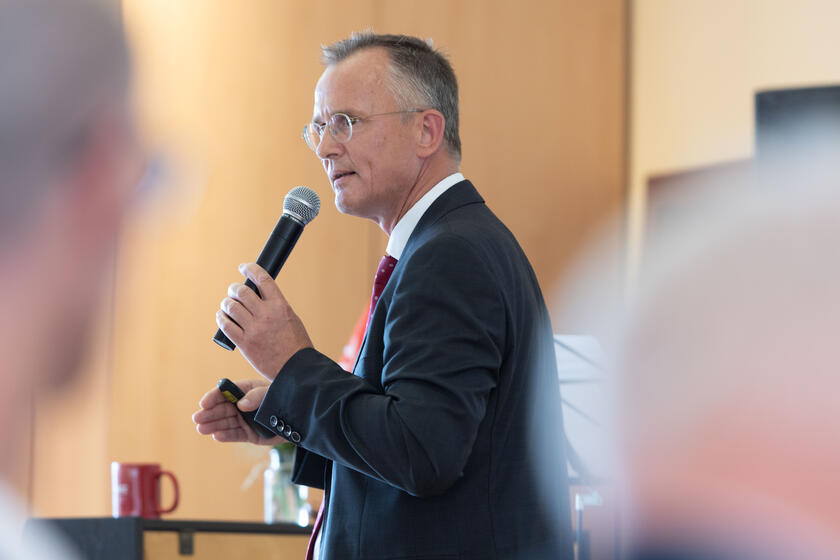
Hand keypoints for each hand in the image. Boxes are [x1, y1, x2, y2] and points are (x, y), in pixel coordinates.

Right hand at [192, 378, 284, 445]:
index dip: (213, 397)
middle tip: (197, 418)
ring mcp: (245, 420)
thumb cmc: (285, 398)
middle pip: (222, 408)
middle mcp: (242, 405)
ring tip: (201, 429)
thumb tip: (241, 403)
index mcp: (246, 390)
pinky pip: (235, 435)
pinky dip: (226, 436)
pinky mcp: (249, 434)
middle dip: (209, 413)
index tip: (203, 402)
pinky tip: (216, 436)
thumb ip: (258, 396)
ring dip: (213, 425)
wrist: (300, 417)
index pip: (225, 391)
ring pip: (226, 422)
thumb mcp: (273, 393)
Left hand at [216, 263, 312, 379]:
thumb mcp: (291, 319)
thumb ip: (274, 306)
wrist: (296, 369)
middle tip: (233, 291)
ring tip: (227, 304)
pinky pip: (226, 325)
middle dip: (234, 289)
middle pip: (242, 291)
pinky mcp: (245, 343)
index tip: (243, 267)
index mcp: (280, 306)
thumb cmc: (296, 345)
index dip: (250, 269)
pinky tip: (222, 316)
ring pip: (231, 306)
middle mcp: (266, 315)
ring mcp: (254, 329)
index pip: (262, 278)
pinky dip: (221, 317)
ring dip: (226, 303)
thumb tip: (257, 295)